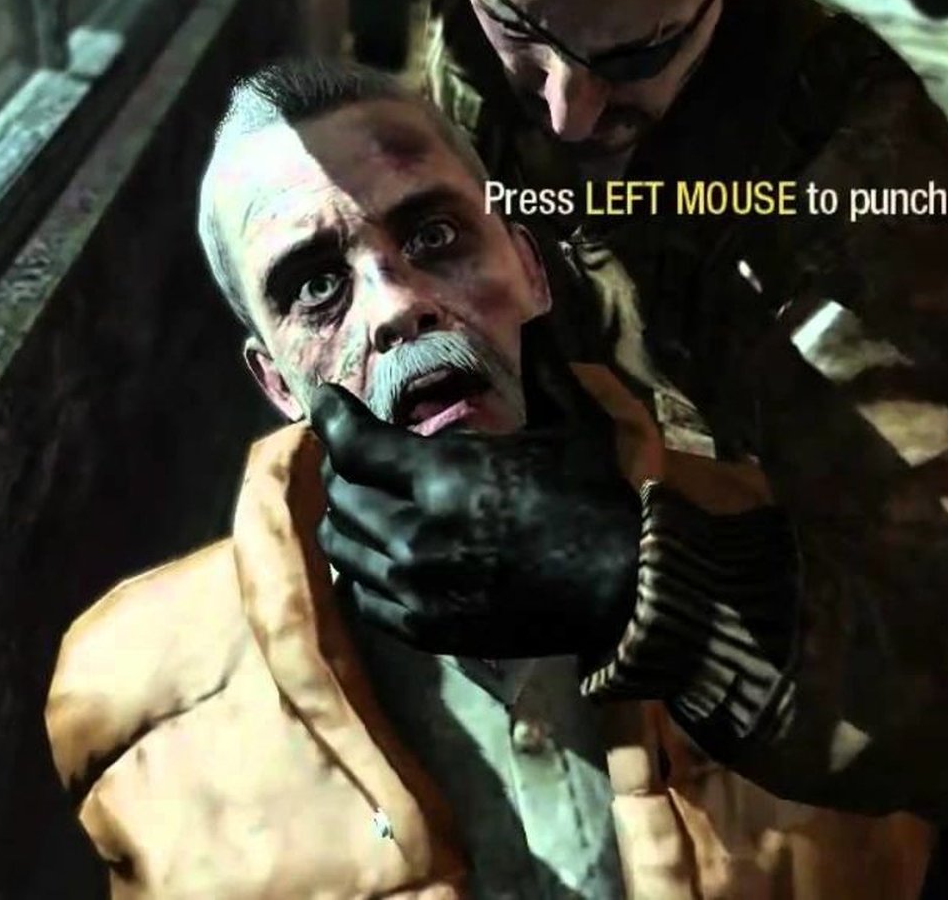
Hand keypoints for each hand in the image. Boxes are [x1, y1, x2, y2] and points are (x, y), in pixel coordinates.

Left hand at [310, 320, 642, 659]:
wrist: (621, 588)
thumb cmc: (595, 500)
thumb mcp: (572, 426)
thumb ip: (542, 373)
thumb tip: (537, 319)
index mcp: (447, 476)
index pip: (354, 445)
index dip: (331, 416)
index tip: (325, 400)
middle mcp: (417, 534)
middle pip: (341, 498)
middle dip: (340, 469)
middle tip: (353, 454)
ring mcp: (417, 588)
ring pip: (342, 550)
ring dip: (345, 520)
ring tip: (361, 504)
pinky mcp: (425, 629)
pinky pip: (362, 598)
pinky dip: (360, 571)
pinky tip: (375, 556)